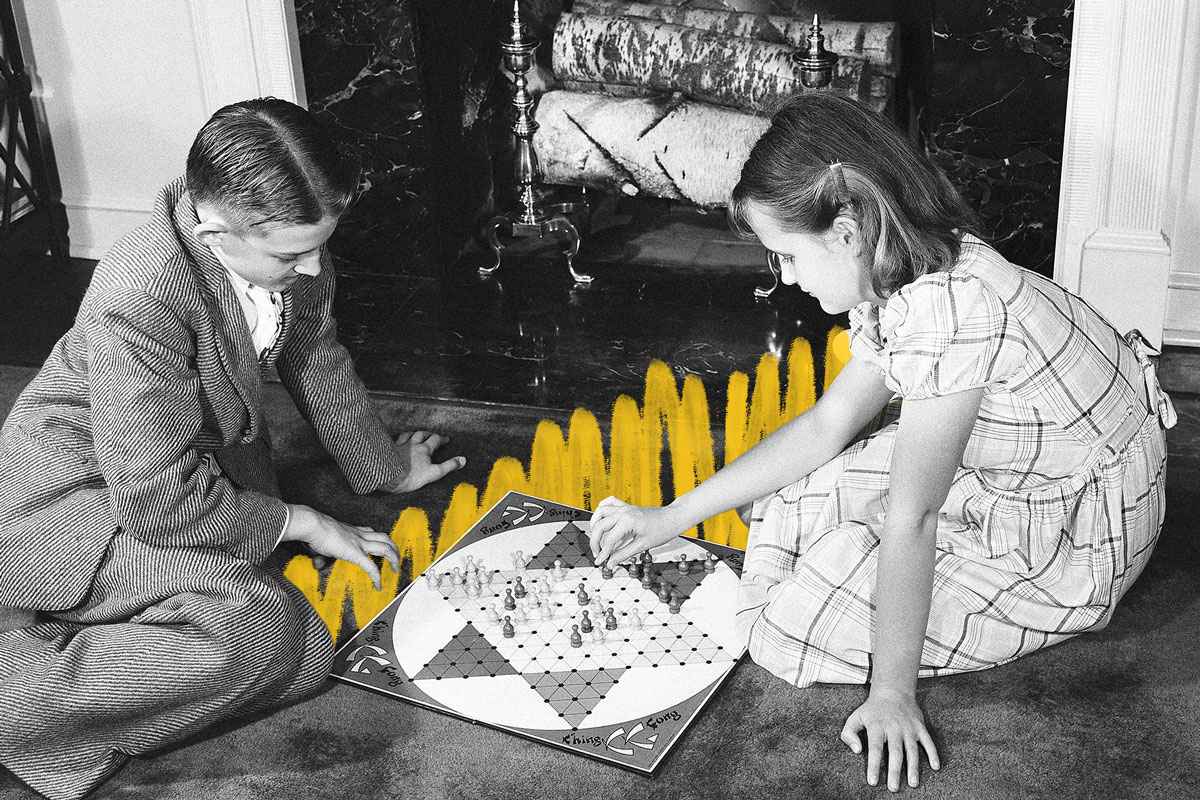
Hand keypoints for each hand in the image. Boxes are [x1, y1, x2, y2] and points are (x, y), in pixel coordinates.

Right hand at [282, 504, 399, 589]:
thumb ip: (321, 555)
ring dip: (393, 558)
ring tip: (395, 569)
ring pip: (385, 548)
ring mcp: (359, 543)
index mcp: (352, 531)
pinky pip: (371, 566)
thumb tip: (317, 565)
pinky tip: (378, 585)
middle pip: (384, 538)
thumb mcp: (320, 542)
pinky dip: (377, 577)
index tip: (381, 544)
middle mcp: (358, 535)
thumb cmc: (314, 531)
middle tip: (396, 558)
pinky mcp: (355, 553)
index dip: (378, 538)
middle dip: (393, 547)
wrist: (313, 525)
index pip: (370, 532)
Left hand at [384, 431, 465, 492]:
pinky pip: (395, 440)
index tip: (446, 439)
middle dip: (428, 434)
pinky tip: (397, 440)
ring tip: (416, 435)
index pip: (435, 439)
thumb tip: (463, 460)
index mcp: (424, 449)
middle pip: (422, 434)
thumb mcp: (434, 473)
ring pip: (408, 435)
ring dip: (413, 433)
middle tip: (432, 435)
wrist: (388, 475)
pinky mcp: (390, 450)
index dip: (442, 439)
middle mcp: (412, 444)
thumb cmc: (411, 476)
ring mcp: (400, 446)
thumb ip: (449, 466)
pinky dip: (398, 438)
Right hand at [588, 496, 684, 567]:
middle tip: (598, 555)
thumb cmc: (662, 530)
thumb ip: (623, 554)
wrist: (673, 518)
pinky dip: (602, 510)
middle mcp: (623, 512)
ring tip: (596, 538)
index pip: (609, 540)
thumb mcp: (642, 545)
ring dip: (595, 526)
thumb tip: (610, 563)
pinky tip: (601, 519)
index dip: (604, 553)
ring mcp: (624, 507)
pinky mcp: (626, 506)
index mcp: (627, 521)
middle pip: (600, 526)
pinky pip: (609, 503)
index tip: (601, 563)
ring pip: (600, 512)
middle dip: (595, 542)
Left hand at [840, 688, 939, 791]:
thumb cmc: (872, 709)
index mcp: (877, 726)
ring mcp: (908, 727)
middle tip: (893, 788)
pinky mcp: (920, 727)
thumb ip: (849, 734)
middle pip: (895, 752)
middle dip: (894, 771)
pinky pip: (928, 741)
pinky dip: (933, 753)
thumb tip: (856, 751)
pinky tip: (935, 766)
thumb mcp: (855, 717)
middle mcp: (894, 727)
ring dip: (913, 767)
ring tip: (913, 783)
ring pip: (912, 750)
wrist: (893, 691)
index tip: (873, 782)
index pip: (875, 748)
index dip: (873, 765)